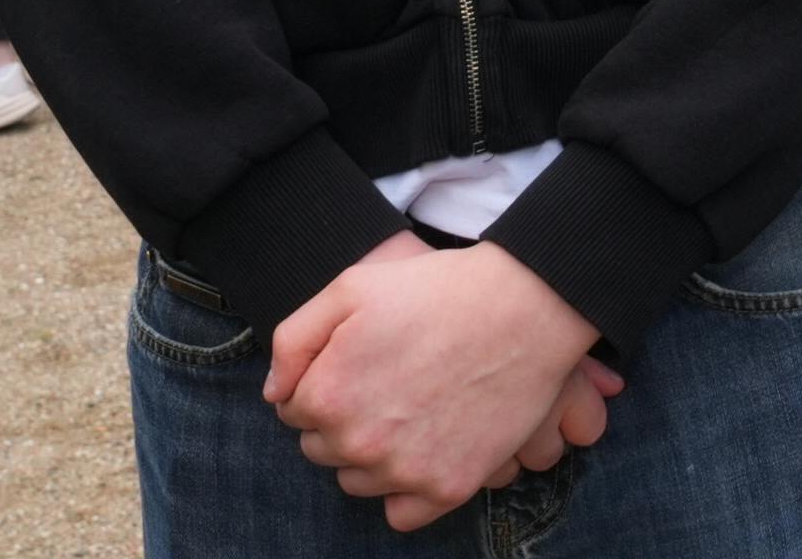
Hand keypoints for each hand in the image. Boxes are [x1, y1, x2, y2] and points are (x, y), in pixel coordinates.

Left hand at [267, 235, 601, 528]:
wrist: (525, 306)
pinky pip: (401, 513)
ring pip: (357, 482)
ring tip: (409, 409)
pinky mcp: (447, 488)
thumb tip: (276, 395)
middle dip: (343, 418)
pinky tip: (424, 449)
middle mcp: (358, 443)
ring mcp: (404, 471)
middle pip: (322, 449)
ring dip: (371, 454)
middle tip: (388, 381)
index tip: (360, 360)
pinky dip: (406, 490)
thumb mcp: (351, 287)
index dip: (323, 380)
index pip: (293, 410)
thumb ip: (294, 341)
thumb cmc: (436, 290)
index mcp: (326, 394)